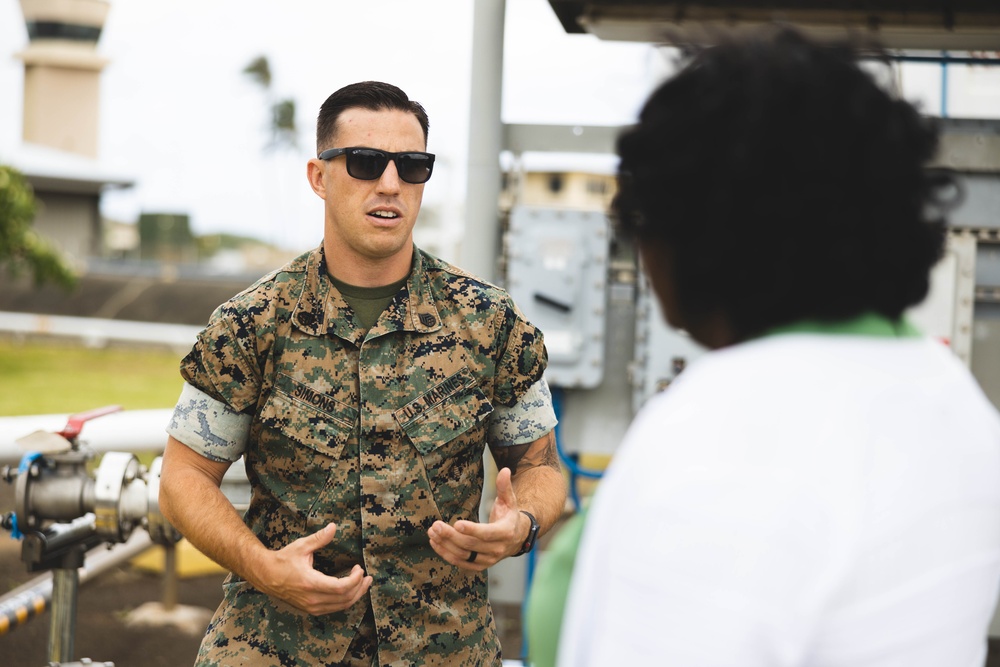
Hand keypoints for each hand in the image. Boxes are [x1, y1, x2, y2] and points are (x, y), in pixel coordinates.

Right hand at [253, 523, 372, 614]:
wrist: (266, 575)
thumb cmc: (283, 560)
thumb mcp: (301, 546)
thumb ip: (319, 538)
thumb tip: (333, 527)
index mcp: (310, 583)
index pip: (341, 588)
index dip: (355, 580)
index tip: (359, 569)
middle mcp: (312, 598)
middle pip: (344, 599)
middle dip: (360, 588)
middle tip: (367, 577)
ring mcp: (311, 606)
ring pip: (340, 606)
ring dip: (355, 595)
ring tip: (364, 583)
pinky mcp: (310, 609)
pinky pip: (333, 609)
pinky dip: (345, 601)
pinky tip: (350, 591)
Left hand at [427, 467, 526, 570]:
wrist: (516, 538)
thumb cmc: (509, 516)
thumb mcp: (509, 500)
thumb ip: (504, 486)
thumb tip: (504, 470)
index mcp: (505, 532)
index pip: (487, 534)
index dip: (472, 530)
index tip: (456, 523)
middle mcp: (497, 549)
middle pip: (471, 545)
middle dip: (451, 536)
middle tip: (436, 525)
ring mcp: (488, 559)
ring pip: (463, 555)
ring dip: (445, 545)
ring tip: (432, 532)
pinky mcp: (479, 565)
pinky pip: (460, 562)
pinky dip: (446, 554)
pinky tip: (435, 542)